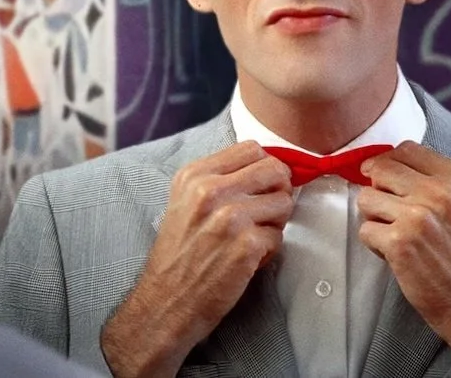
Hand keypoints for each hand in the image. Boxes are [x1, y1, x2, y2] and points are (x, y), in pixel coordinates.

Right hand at [101, 142, 293, 377]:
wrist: (166, 301)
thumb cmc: (179, 255)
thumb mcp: (185, 202)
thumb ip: (218, 180)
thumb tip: (265, 167)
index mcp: (194, 175)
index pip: (252, 148)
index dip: (264, 168)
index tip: (261, 186)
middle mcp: (210, 190)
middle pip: (275, 169)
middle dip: (278, 191)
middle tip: (265, 212)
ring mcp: (230, 217)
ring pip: (284, 203)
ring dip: (274, 223)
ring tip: (251, 238)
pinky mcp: (246, 245)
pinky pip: (279, 237)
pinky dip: (268, 252)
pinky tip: (246, 261)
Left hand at [357, 142, 450, 375]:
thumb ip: (434, 180)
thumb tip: (387, 164)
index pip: (406, 149)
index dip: (389, 164)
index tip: (387, 180)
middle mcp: (440, 192)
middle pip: (380, 169)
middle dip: (378, 190)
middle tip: (391, 212)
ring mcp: (418, 216)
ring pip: (366, 198)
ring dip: (375, 218)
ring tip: (397, 235)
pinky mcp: (400, 241)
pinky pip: (365, 229)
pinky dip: (375, 244)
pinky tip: (396, 254)